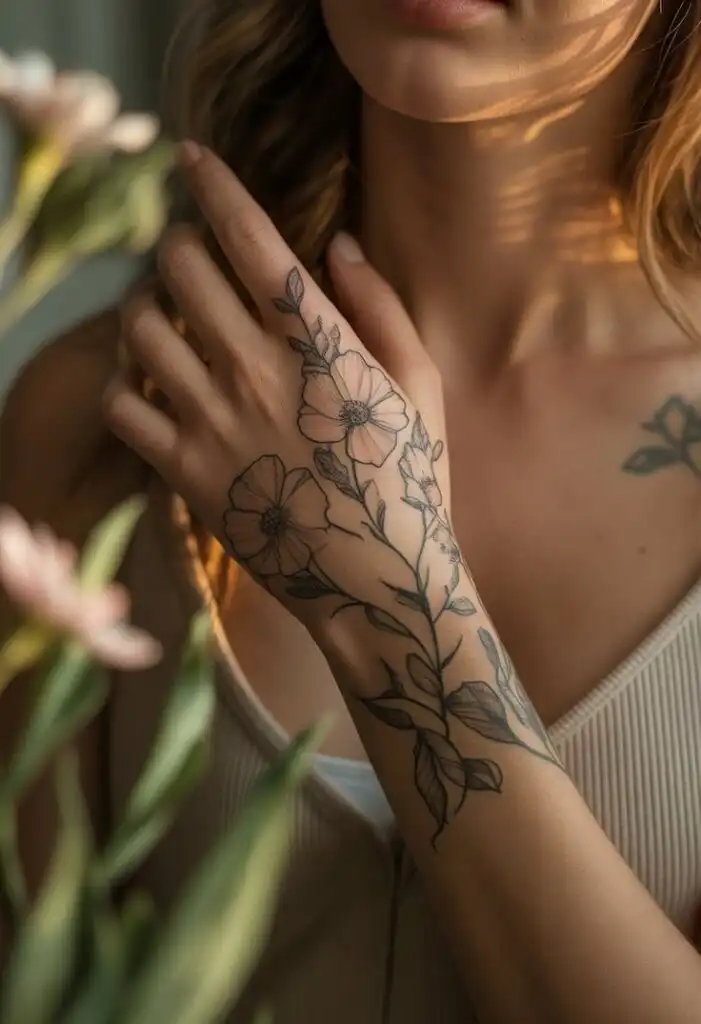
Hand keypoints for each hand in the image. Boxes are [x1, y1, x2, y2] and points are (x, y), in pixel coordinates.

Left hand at [104, 143, 461, 654]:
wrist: (377, 583)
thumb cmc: (409, 484)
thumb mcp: (422, 390)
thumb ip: (382, 309)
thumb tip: (337, 245)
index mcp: (319, 344)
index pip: (253, 240)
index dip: (216, 187)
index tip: (192, 158)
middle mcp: (257, 371)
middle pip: (182, 268)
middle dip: (180, 246)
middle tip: (191, 259)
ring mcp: (214, 422)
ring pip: (141, 328)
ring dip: (147, 306)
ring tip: (165, 315)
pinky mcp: (185, 471)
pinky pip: (121, 404)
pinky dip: (124, 381)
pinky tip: (149, 382)